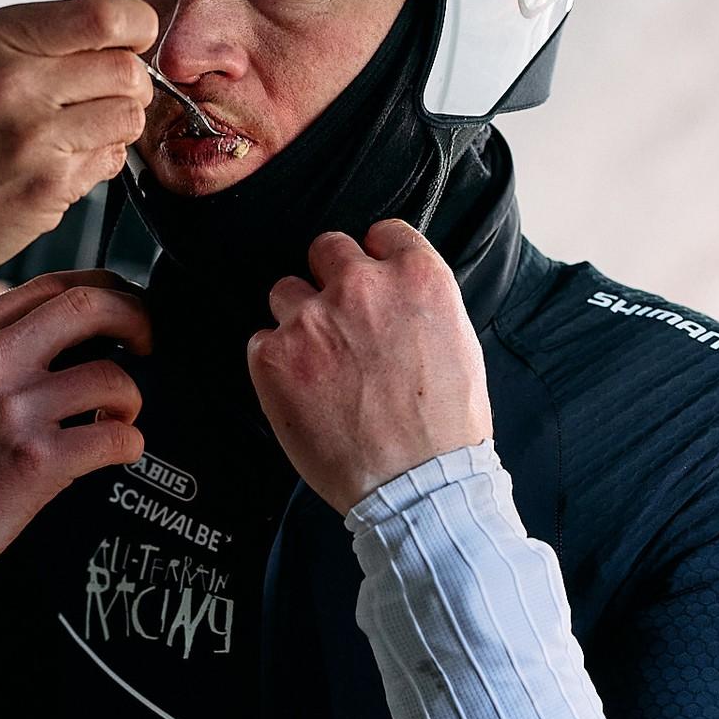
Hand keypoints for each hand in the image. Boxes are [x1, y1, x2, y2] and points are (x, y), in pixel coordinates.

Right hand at [0, 0, 156, 283]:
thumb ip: (25, 38)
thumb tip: (95, 32)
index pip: (103, 16)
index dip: (136, 26)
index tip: (134, 39)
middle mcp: (17, 85)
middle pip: (128, 71)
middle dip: (131, 82)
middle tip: (105, 94)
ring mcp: (36, 141)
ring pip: (128, 119)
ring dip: (116, 125)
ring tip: (81, 130)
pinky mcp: (48, 189)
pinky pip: (108, 164)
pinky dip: (97, 162)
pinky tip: (59, 163)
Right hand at [0, 271, 150, 580]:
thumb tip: (58, 336)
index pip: (51, 286)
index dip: (103, 289)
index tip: (122, 306)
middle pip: (87, 308)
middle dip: (135, 319)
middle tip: (147, 343)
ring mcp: (12, 411)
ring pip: (111, 377)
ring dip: (131, 398)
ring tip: (119, 416)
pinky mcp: (36, 461)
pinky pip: (114, 437)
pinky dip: (129, 443)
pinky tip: (116, 451)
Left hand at [247, 220, 492, 514]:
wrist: (417, 485)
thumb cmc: (445, 429)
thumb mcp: (457, 343)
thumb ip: (417, 304)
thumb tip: (393, 295)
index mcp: (416, 277)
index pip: (381, 233)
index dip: (375, 258)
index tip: (371, 280)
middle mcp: (360, 286)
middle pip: (326, 250)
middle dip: (331, 281)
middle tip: (340, 325)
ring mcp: (312, 319)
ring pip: (285, 292)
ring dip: (298, 320)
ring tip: (319, 366)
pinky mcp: (273, 357)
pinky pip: (260, 341)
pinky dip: (275, 364)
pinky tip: (302, 393)